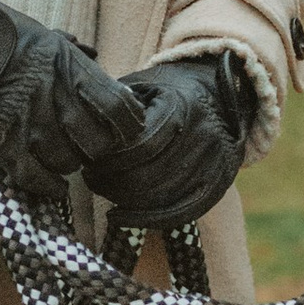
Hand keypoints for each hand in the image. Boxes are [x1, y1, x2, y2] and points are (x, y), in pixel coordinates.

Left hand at [99, 50, 257, 234]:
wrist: (222, 96)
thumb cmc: (170, 90)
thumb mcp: (143, 84)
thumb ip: (116, 103)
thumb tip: (81, 124)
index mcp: (181, 107)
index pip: (140, 146)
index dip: (110, 159)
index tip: (89, 160)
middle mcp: (202, 137)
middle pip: (148, 176)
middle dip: (112, 182)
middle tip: (90, 177)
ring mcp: (213, 164)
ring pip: (161, 198)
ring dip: (124, 200)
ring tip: (103, 189)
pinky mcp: (217, 184)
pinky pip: (180, 213)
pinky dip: (146, 220)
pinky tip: (120, 216)